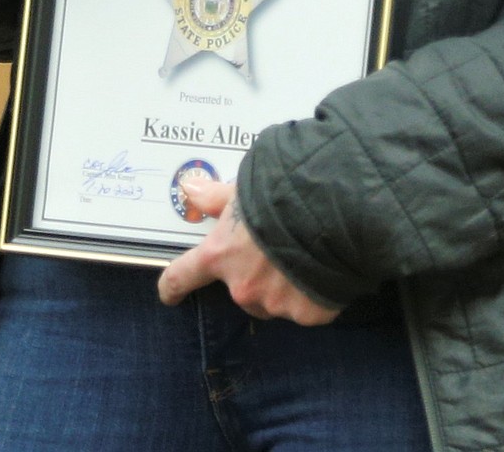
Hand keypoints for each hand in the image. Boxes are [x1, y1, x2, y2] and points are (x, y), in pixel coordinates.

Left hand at [157, 179, 340, 324]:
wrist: (335, 210)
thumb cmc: (284, 194)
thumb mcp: (244, 189)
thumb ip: (215, 197)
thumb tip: (190, 189)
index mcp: (220, 254)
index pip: (182, 276)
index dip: (172, 286)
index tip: (168, 294)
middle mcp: (242, 286)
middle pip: (240, 287)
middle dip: (254, 272)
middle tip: (276, 247)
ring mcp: (275, 303)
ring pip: (273, 299)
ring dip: (283, 285)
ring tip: (305, 253)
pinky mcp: (306, 313)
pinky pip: (306, 307)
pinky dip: (312, 293)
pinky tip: (324, 266)